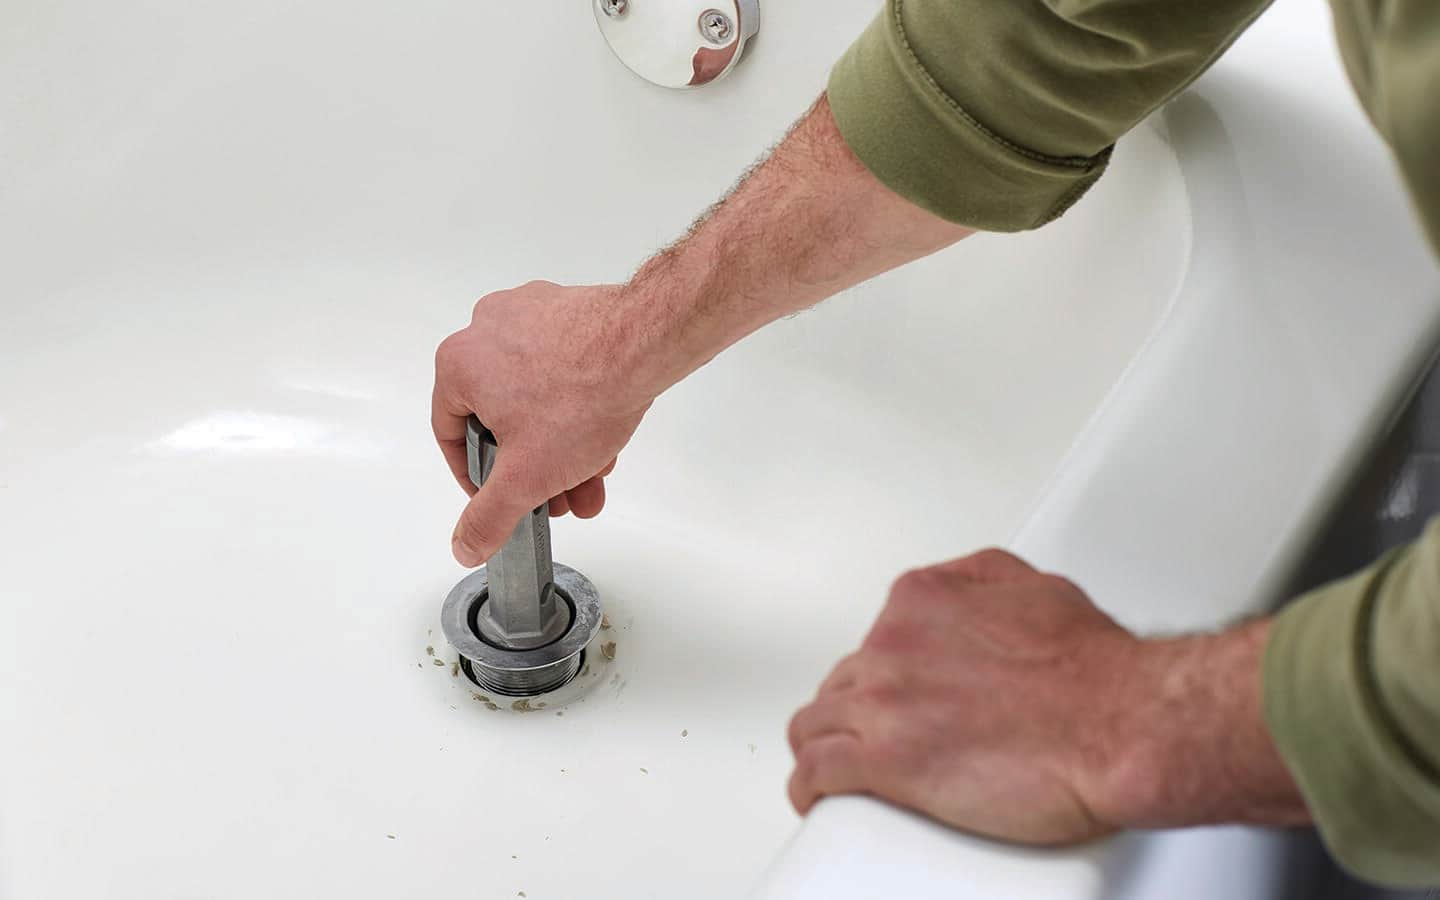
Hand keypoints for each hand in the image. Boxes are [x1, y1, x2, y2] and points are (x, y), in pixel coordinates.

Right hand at [432, 281, 655, 566]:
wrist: (644, 346)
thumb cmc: (584, 394)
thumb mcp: (526, 477)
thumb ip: (489, 517)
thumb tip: (466, 543)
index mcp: (459, 363)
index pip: (452, 434)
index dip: (476, 478)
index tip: (498, 496)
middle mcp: (488, 330)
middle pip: (502, 420)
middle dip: (535, 469)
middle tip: (555, 496)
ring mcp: (531, 315)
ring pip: (536, 399)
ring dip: (562, 448)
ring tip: (589, 479)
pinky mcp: (569, 311)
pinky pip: (562, 371)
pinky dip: (578, 409)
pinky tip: (603, 442)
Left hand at [786, 549, 1307, 843]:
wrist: (1118, 722)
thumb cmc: (1094, 668)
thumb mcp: (1033, 585)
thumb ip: (980, 581)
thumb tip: (963, 594)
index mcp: (921, 601)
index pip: (872, 639)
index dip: (882, 675)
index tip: (894, 696)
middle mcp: (892, 645)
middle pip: (845, 682)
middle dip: (858, 710)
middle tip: (882, 736)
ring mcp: (884, 702)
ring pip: (818, 724)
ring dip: (826, 746)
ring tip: (840, 767)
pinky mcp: (885, 761)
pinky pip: (817, 772)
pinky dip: (810, 787)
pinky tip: (817, 796)